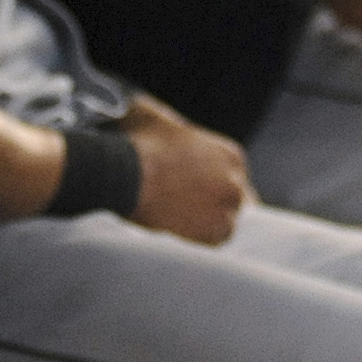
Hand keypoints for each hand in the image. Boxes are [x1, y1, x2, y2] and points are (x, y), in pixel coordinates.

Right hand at [122, 97, 250, 246]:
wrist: (126, 174)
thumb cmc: (138, 145)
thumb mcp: (159, 119)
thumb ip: (170, 124)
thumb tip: (159, 124)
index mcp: (230, 154)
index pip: (235, 178)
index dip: (215, 189)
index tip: (198, 195)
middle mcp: (236, 179)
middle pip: (233, 201)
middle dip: (213, 207)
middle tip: (188, 212)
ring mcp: (228, 205)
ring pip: (226, 223)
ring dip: (208, 225)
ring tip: (182, 224)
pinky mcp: (215, 228)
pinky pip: (216, 241)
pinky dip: (201, 241)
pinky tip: (182, 234)